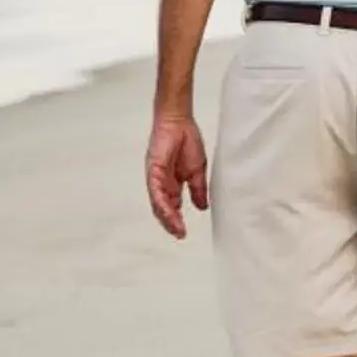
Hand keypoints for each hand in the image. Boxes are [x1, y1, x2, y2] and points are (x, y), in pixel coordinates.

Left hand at [145, 113, 209, 237]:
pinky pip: (155, 190)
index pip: (171, 207)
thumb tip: (202, 207)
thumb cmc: (187, 140)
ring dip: (166, 217)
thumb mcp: (197, 170)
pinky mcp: (153, 170)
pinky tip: (168, 213)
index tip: (183, 232)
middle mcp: (161, 183)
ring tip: (176, 229)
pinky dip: (161, 203)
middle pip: (162, 208)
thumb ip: (198, 189)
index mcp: (172, 183)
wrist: (179, 121)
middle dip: (170, 223)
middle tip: (179, 234)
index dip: (176, 220)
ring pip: (157, 203)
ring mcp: (156, 177)